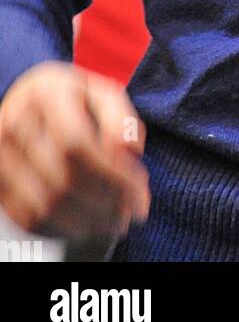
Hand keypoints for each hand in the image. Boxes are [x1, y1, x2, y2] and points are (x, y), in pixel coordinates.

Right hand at [0, 61, 149, 240]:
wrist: (28, 102)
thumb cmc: (73, 99)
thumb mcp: (101, 92)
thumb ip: (121, 117)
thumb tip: (130, 151)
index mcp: (45, 93)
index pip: (77, 144)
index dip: (112, 174)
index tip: (141, 192)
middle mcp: (14, 123)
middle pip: (62, 180)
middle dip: (105, 202)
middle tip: (134, 211)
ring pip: (44, 207)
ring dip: (87, 222)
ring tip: (116, 220)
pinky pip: (27, 218)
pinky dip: (62, 229)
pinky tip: (88, 223)